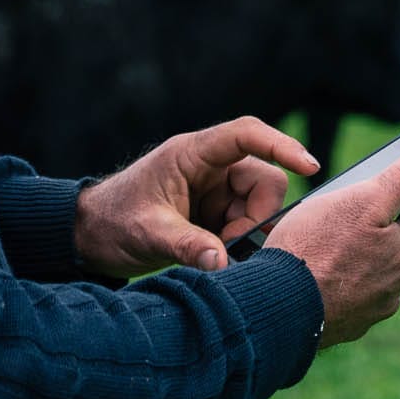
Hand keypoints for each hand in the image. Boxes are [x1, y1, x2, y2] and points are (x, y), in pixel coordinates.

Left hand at [74, 117, 319, 277]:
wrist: (91, 237)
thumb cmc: (113, 222)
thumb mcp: (148, 233)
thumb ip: (187, 246)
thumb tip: (223, 263)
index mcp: (192, 154)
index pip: (246, 135)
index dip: (280, 145)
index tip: (308, 166)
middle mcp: (209, 166)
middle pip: (262, 178)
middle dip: (255, 216)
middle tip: (227, 246)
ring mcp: (214, 190)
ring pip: (257, 205)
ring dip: (246, 233)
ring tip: (213, 253)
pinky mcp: (215, 212)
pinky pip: (245, 223)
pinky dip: (238, 242)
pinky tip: (215, 255)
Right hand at [262, 141, 399, 346]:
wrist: (274, 309)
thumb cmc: (315, 250)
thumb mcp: (365, 199)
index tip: (394, 175)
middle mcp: (395, 288)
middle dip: (383, 220)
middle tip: (351, 204)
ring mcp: (368, 310)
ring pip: (374, 269)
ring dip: (360, 252)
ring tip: (325, 237)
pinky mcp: (342, 324)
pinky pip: (348, 293)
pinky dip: (338, 279)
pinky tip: (314, 269)